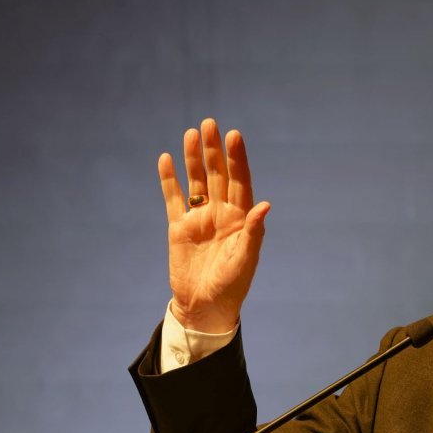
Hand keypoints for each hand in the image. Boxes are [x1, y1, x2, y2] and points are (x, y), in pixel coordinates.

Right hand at [159, 118, 270, 331]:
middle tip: (210, 124)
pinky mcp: (178, 229)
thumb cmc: (231, 286)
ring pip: (195, 182)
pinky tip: (166, 159)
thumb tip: (265, 204)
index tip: (234, 136)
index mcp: (241, 219)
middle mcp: (220, 213)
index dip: (237, 159)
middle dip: (214, 151)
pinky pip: (173, 199)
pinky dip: (169, 180)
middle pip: (217, 175)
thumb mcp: (245, 260)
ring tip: (191, 134)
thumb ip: (254, 232)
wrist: (204, 308)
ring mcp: (199, 219)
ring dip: (193, 159)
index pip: (240, 181)